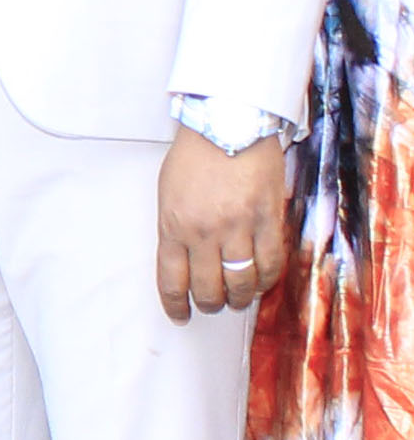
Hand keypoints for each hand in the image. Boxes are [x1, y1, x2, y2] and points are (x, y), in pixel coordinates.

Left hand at [156, 127, 290, 320]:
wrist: (228, 123)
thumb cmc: (195, 156)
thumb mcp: (168, 194)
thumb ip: (175, 229)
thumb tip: (184, 262)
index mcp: (173, 226)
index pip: (171, 280)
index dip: (175, 305)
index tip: (179, 316)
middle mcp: (204, 232)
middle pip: (208, 288)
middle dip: (209, 304)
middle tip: (212, 305)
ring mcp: (239, 227)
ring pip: (242, 282)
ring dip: (239, 297)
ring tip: (237, 298)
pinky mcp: (269, 220)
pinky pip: (271, 263)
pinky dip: (266, 279)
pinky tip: (261, 281)